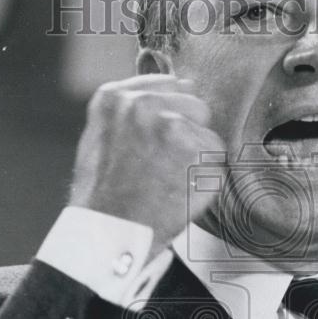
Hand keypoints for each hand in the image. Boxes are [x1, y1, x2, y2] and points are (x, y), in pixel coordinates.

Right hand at [69, 75, 226, 253]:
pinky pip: (217, 160)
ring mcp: (173, 126)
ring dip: (196, 157)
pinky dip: (206, 179)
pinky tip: (179, 191)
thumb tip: (175, 89)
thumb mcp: (101, 136)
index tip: (158, 141)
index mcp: (116, 97)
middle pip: (195, 105)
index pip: (169, 85)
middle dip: (187, 133)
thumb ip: (131, 111)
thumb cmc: (103, 194)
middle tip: (163, 166)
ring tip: (168, 180)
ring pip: (207, 134)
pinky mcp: (198, 151)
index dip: (170, 115)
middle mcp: (144, 104)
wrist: (108, 233)